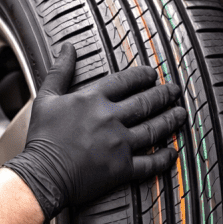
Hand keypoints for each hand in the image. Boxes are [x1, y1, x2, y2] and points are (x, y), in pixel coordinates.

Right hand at [4, 44, 186, 219]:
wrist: (42, 175)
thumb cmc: (42, 139)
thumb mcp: (46, 98)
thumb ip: (60, 71)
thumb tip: (68, 47)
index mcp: (93, 99)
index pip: (125, 81)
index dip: (143, 75)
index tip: (152, 74)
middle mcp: (110, 118)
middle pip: (146, 102)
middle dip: (164, 94)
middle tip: (174, 91)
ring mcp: (119, 144)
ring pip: (154, 128)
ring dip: (171, 119)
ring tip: (180, 113)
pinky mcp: (122, 168)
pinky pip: (150, 162)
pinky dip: (164, 158)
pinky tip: (173, 152)